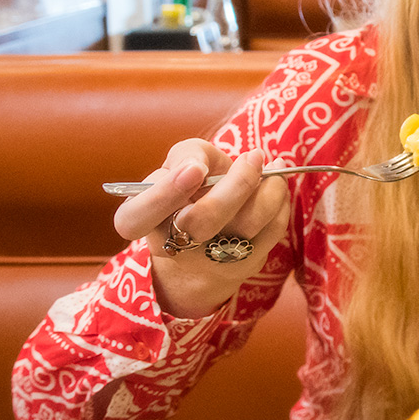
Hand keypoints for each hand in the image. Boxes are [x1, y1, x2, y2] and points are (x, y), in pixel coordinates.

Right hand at [114, 140, 289, 317]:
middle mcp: (174, 245)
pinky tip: (276, 186)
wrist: (202, 244)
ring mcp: (211, 260)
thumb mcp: (177, 166)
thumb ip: (185, 155)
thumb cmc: (189, 192)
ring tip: (273, 166)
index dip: (165, 193)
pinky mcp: (244, 265)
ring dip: (269, 189)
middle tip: (254, 156)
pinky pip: (271, 231)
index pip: (138, 215)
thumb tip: (198, 164)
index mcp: (144, 220)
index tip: (196, 169)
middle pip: (204, 221)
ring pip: (246, 224)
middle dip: (237, 184)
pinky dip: (280, 202)